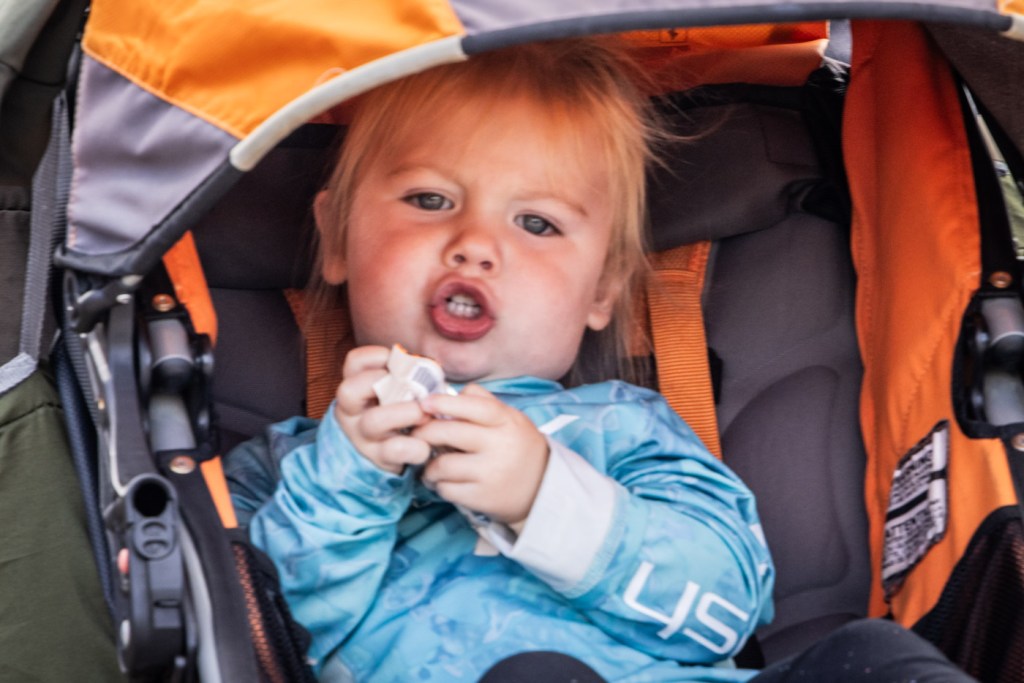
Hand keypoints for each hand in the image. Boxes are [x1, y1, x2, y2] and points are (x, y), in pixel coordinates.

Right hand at [333, 346, 431, 473]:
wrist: (393, 456)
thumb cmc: (399, 412)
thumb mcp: (394, 393)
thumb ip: (406, 377)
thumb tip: (430, 366)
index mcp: (355, 389)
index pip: (353, 362)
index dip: (375, 355)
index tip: (398, 361)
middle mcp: (351, 412)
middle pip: (350, 390)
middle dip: (383, 382)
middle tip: (411, 387)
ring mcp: (362, 437)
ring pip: (374, 420)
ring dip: (406, 413)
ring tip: (425, 414)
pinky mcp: (379, 459)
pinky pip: (395, 450)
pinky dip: (416, 447)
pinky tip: (426, 445)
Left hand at [414, 384, 548, 524]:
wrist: (543, 490)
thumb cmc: (519, 448)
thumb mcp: (512, 419)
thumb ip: (483, 402)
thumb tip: (449, 392)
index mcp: (507, 421)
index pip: (472, 406)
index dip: (444, 402)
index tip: (424, 404)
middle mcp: (500, 446)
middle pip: (448, 433)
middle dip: (424, 433)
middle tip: (416, 436)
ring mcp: (491, 474)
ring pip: (442, 464)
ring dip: (429, 465)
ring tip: (430, 465)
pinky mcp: (483, 498)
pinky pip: (447, 489)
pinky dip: (438, 485)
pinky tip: (442, 482)